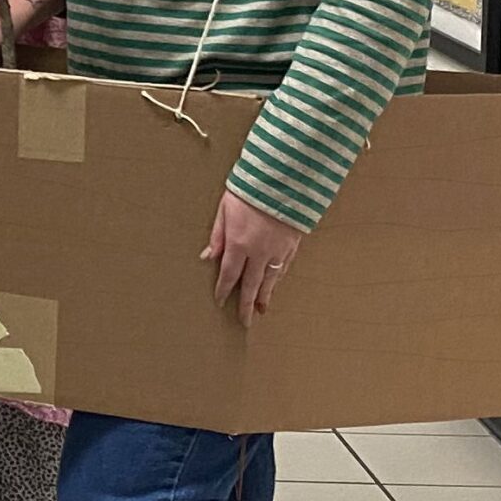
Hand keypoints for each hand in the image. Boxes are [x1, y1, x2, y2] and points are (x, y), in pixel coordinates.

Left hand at [204, 190, 303, 327]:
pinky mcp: (293, 244)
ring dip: (265, 297)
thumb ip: (217, 235)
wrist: (285, 178)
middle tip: (244, 322)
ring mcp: (278, 250)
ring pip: (270, 280)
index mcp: (239, 243)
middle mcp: (259, 252)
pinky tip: (275, 286)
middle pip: (251, 285)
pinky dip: (278, 279)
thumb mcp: (226, 208)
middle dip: (246, 305)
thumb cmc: (251, 189)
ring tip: (261, 310)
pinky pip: (284, 268)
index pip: (229, 275)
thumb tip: (207, 257)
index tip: (220, 302)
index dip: (224, 291)